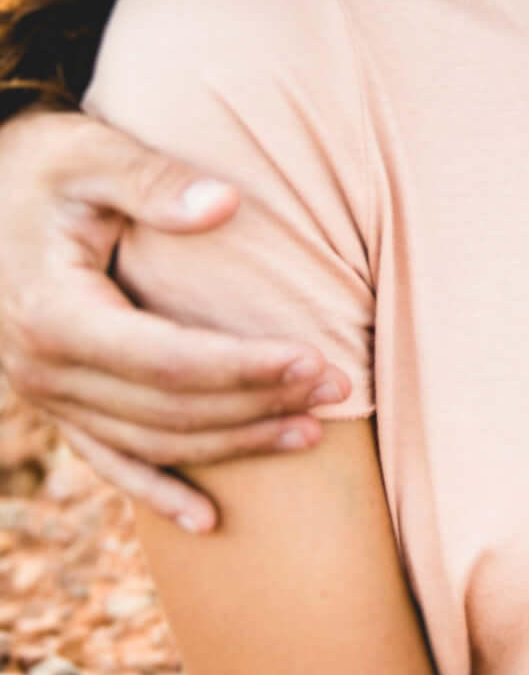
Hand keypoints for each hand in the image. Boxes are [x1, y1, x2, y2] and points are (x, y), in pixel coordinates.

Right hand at [0, 108, 343, 531]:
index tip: (314, 359)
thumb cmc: (42, 168)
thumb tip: (226, 204)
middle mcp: (43, 370)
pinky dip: (158, 491)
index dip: (243, 368)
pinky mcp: (53, 403)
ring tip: (311, 433)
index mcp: (55, 315)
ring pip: (151, 442)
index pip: (168, 361)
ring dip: (233, 445)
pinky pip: (107, 460)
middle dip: (259, 404)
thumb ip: (154, 180)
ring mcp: (44, 395)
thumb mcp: (91, 154)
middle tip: (340, 388)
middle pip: (169, 410)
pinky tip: (209, 521)